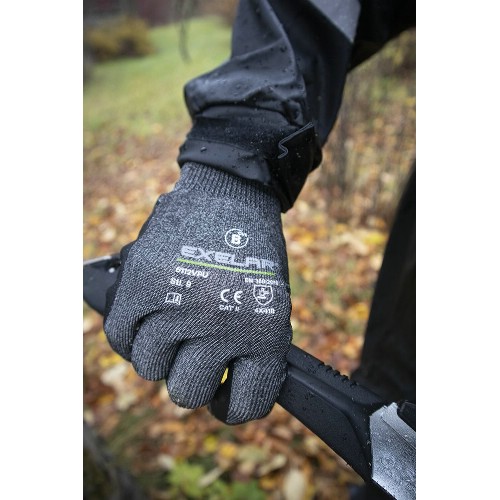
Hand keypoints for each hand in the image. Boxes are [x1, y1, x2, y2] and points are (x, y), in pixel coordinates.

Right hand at [103, 163, 291, 423]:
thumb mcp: (272, 304)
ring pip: (150, 368)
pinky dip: (131, 332)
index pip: (245, 407)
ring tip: (172, 325)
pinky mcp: (143, 283)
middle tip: (195, 352)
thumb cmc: (255, 254)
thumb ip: (251, 352)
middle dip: (191, 376)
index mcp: (266, 333)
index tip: (225, 391)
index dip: (232, 405)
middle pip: (188, 393)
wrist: (232, 193)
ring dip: (160, 351)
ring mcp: (180, 304)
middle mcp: (223, 324)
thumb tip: (222, 391)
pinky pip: (121, 336)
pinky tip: (148, 317)